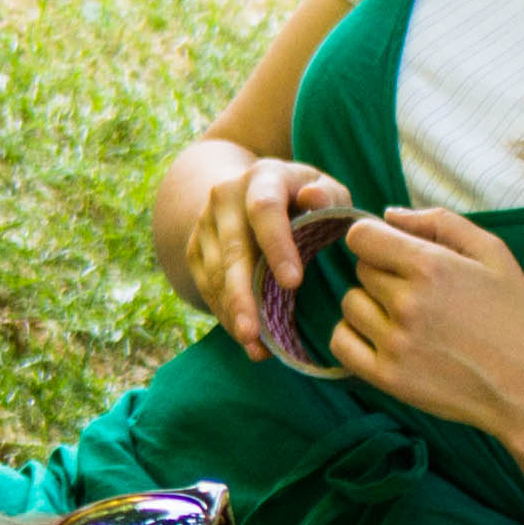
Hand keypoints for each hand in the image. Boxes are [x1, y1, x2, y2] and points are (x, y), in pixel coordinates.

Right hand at [184, 154, 353, 372]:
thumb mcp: (323, 189)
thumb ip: (329, 197)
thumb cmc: (302, 197)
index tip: (293, 283)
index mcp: (263, 178)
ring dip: (234, 313)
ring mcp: (205, 224)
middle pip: (232, 251)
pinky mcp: (195, 249)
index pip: (265, 210)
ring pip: (215, 275)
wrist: (248, 190)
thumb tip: (313, 199)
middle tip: (253, 333)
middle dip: (242, 295)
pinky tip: (246, 340)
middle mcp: (225, 198)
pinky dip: (226, 315)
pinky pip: (207, 288)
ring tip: (254, 346)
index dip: (277, 246)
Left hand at [325, 206, 523, 438]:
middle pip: (360, 270)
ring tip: (405, 315)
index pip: (361, 236)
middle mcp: (407, 303)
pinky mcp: (386, 376)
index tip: (391, 250)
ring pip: (350, 304)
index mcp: (431, 267)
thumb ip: (440, 222)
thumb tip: (389, 214)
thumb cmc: (514, 315)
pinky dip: (353, 335)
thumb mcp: (494, 253)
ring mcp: (394, 342)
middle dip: (383, 272)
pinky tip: (382, 335)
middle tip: (418, 290)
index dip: (374, 238)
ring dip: (369, 304)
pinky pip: (340, 342)